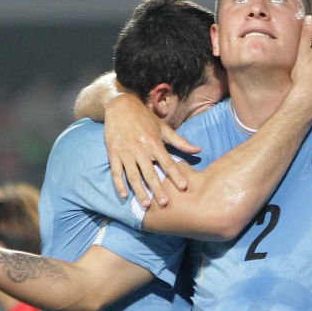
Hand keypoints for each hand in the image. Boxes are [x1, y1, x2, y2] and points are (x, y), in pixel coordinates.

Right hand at [103, 92, 200, 207]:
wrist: (120, 105)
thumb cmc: (144, 117)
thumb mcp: (163, 128)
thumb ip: (180, 141)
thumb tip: (198, 150)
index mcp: (154, 143)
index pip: (167, 162)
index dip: (176, 175)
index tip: (183, 187)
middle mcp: (140, 149)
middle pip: (150, 173)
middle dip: (158, 189)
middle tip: (164, 203)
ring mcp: (125, 152)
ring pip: (133, 175)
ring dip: (139, 191)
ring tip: (146, 205)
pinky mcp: (113, 153)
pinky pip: (116, 172)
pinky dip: (119, 184)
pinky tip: (124, 196)